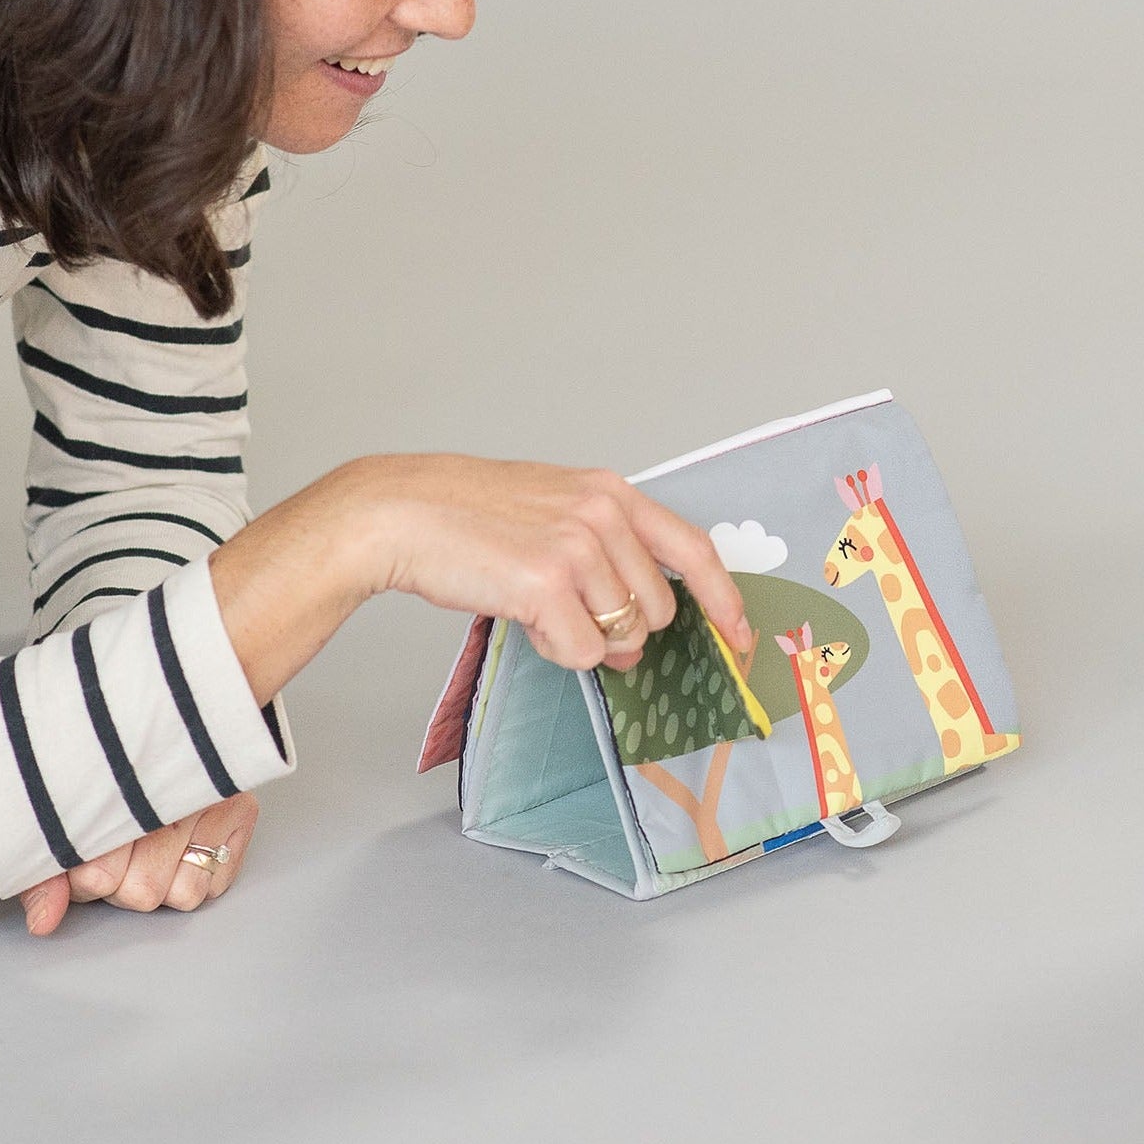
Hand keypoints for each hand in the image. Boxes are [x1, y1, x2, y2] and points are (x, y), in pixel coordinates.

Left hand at [19, 792, 257, 935]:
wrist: (160, 723)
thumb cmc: (99, 783)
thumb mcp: (56, 826)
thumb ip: (43, 877)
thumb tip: (44, 924)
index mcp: (113, 786)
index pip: (95, 878)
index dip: (84, 878)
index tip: (84, 855)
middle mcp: (171, 792)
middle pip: (141, 892)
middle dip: (123, 884)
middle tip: (121, 850)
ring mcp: (214, 798)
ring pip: (182, 893)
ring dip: (165, 884)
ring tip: (153, 850)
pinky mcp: (245, 810)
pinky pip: (215, 886)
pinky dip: (199, 877)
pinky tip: (183, 847)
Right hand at [356, 457, 750, 671]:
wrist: (402, 512)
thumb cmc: (470, 515)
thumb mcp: (554, 515)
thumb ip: (606, 566)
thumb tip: (634, 643)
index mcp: (611, 492)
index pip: (693, 549)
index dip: (724, 598)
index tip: (741, 633)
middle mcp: (604, 513)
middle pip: (657, 610)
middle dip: (623, 628)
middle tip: (569, 613)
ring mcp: (578, 548)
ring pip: (621, 635)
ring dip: (582, 638)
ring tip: (535, 604)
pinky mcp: (547, 584)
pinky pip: (584, 651)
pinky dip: (556, 650)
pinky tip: (523, 618)